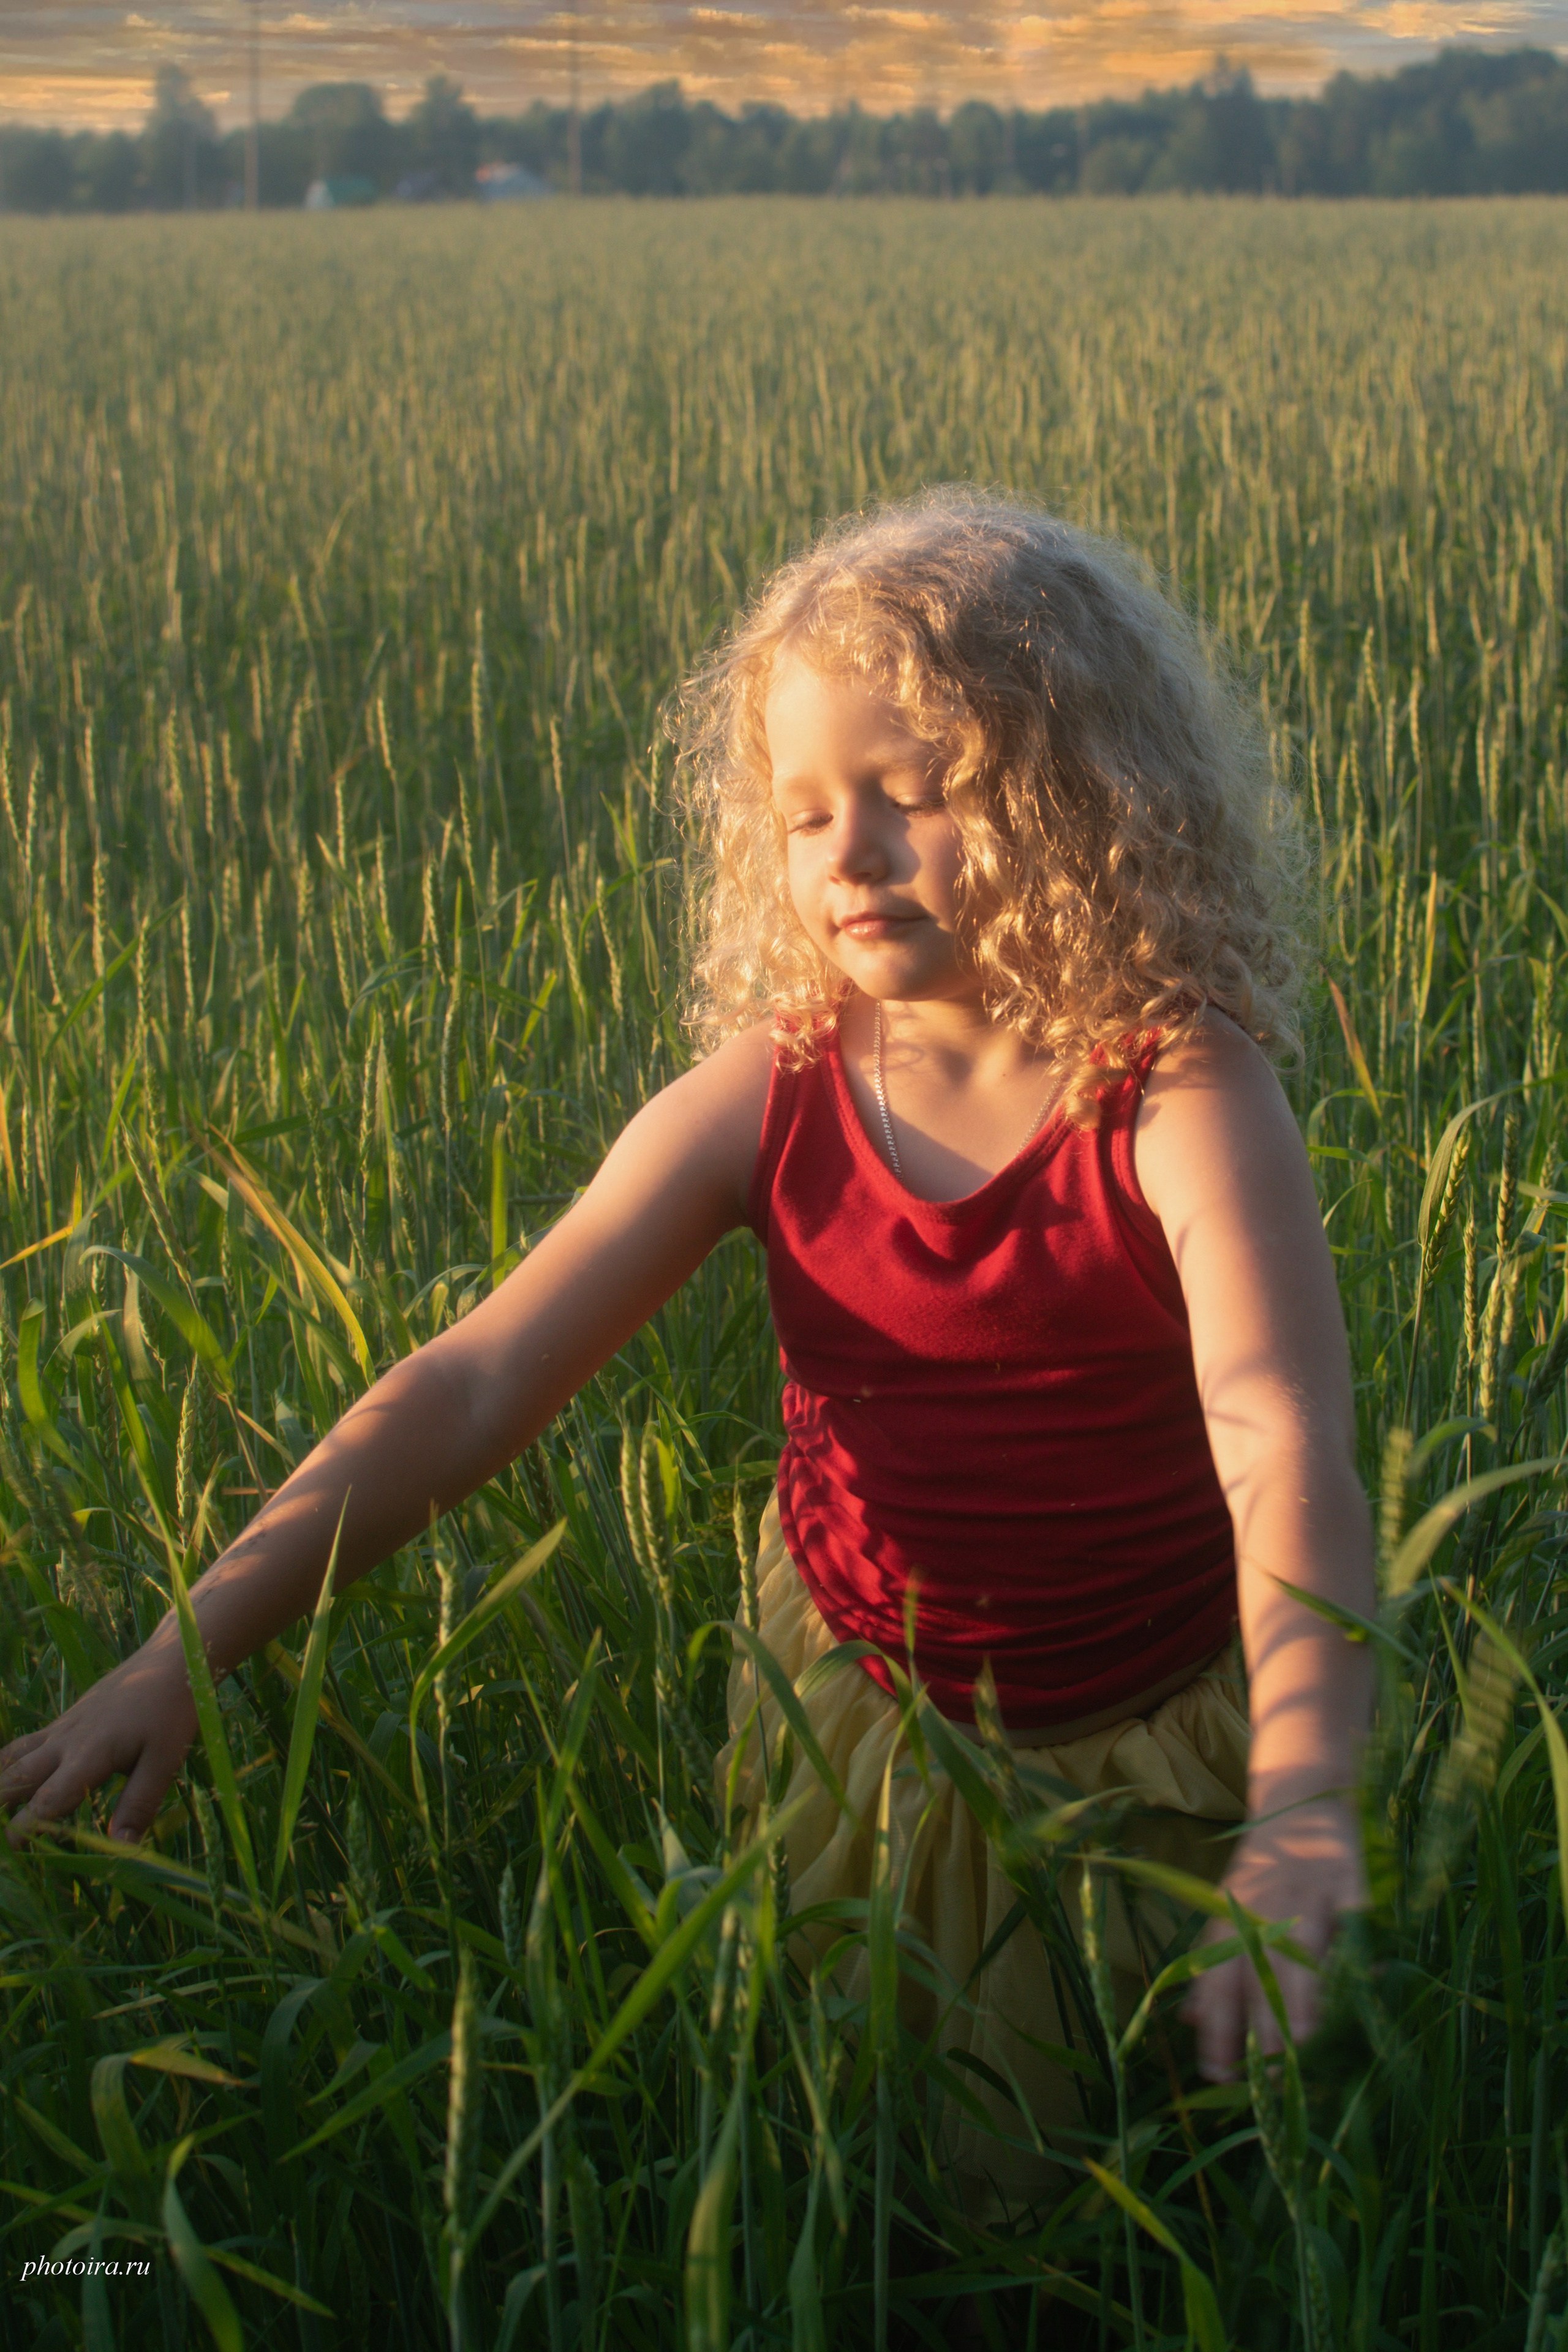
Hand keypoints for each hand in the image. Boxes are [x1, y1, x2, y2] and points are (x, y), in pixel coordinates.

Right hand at [0, 1639, 196, 1848]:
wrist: (170, 1660)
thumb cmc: (171, 1711)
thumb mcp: (165, 1761)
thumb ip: (139, 1804)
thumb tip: (121, 1848)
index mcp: (88, 1755)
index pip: (47, 1800)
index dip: (27, 1829)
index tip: (13, 1852)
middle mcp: (65, 1740)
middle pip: (16, 1777)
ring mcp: (62, 1726)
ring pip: (13, 1756)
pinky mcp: (66, 1718)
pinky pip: (25, 1742)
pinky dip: (6, 1761)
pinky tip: (6, 1775)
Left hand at [1180, 1795, 1366, 2080]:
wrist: (1298, 1798)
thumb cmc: (1263, 1871)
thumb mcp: (1226, 1911)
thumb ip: (1210, 1967)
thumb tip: (1191, 2024)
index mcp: (1230, 1921)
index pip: (1214, 1981)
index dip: (1215, 2029)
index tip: (1217, 2077)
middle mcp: (1264, 1910)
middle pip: (1256, 1972)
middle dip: (1261, 2026)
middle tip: (1269, 2077)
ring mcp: (1307, 1894)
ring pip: (1302, 1949)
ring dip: (1303, 1996)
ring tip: (1307, 2043)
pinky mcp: (1349, 1879)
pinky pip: (1356, 1919)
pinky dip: (1363, 1949)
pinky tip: (1369, 1983)